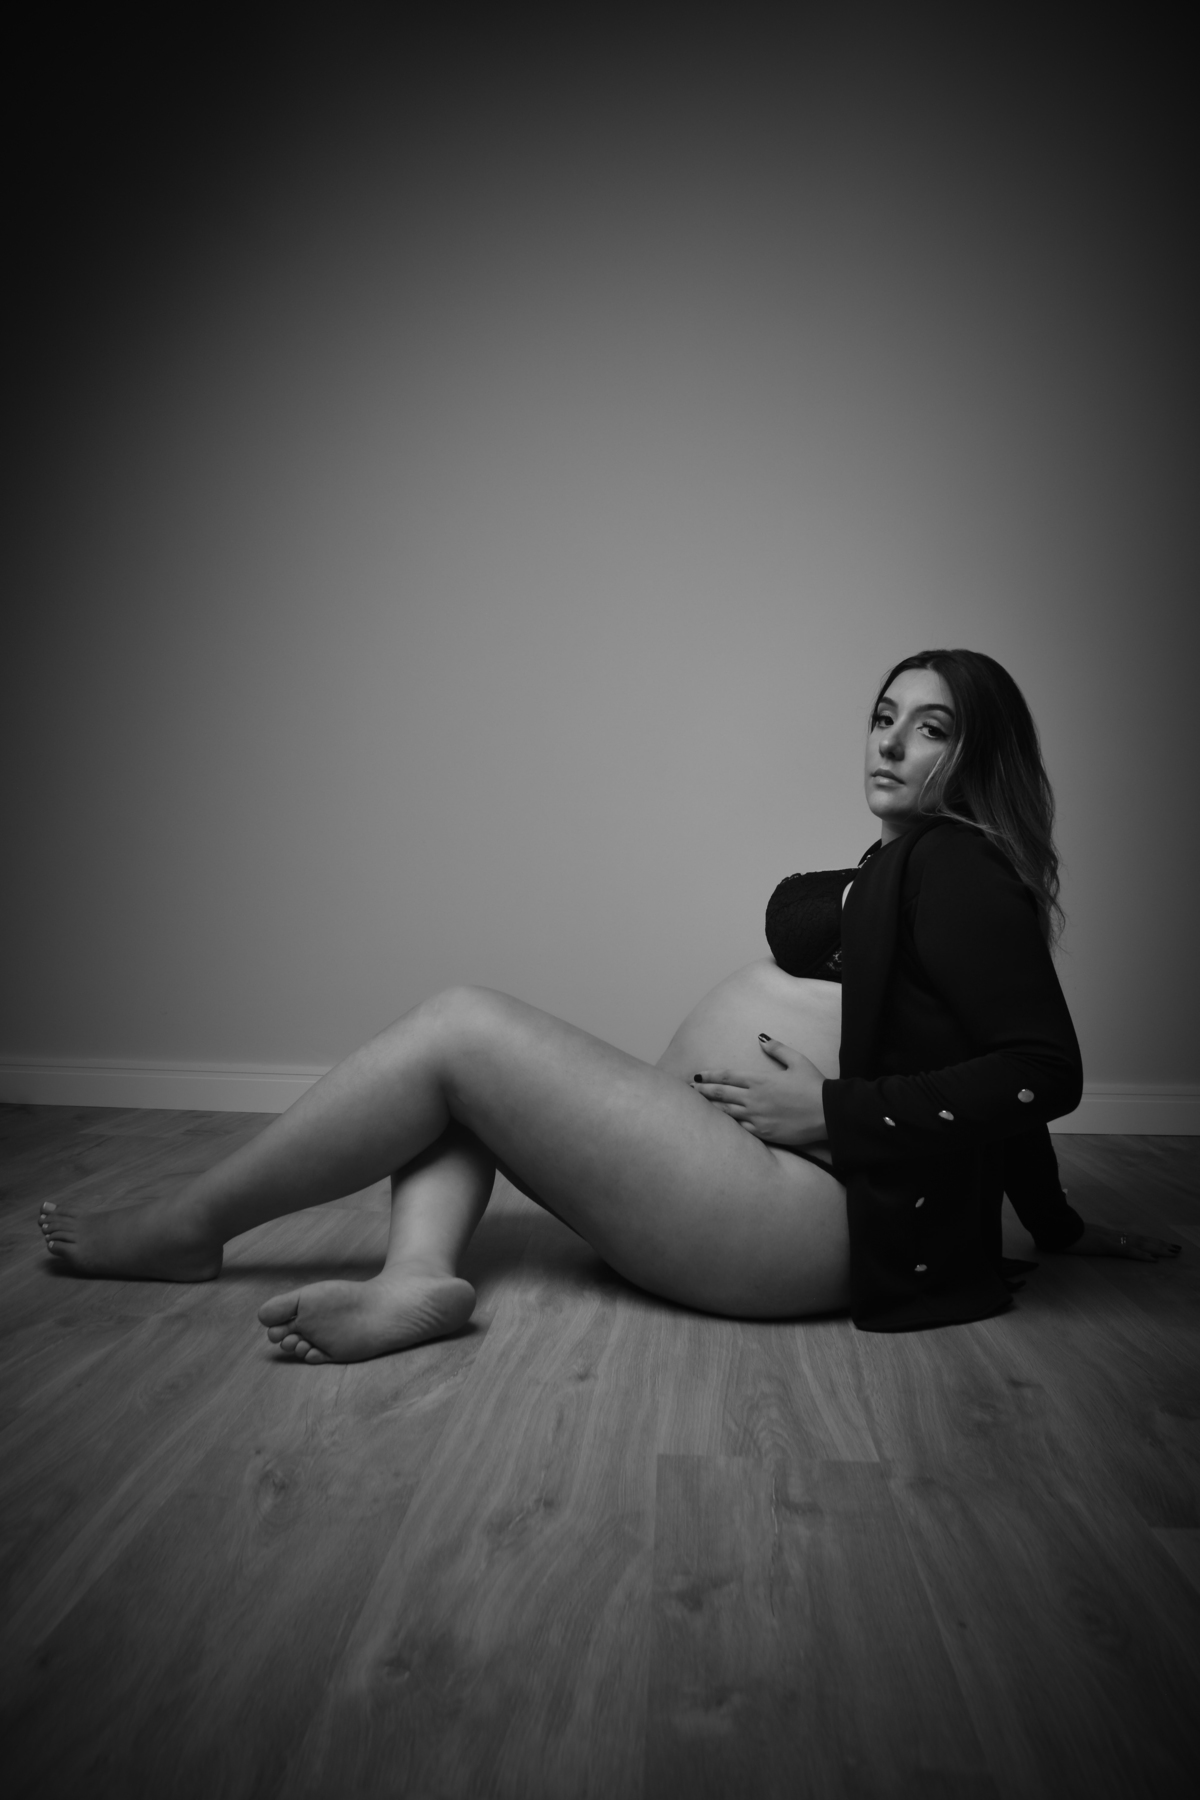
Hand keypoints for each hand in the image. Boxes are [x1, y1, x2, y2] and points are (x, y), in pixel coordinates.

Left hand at [692, 1034, 827, 1146]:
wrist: (829, 1113)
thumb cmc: (814, 1085)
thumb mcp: (798, 1060)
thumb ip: (777, 1049)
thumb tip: (761, 1038)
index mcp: (760, 1080)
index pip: (727, 1076)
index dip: (710, 1075)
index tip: (697, 1075)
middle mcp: (754, 1098)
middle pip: (721, 1094)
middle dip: (702, 1091)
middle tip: (690, 1090)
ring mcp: (758, 1117)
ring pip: (726, 1112)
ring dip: (710, 1108)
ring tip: (697, 1107)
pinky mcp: (764, 1133)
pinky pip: (740, 1130)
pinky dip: (728, 1126)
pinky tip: (719, 1125)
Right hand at [1062, 1223, 1181, 1261]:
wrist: (1052, 1226)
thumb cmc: (1060, 1232)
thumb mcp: (1072, 1237)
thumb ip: (1079, 1237)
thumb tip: (1076, 1239)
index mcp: (1105, 1234)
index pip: (1131, 1237)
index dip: (1147, 1241)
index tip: (1160, 1244)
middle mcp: (1111, 1234)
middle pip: (1140, 1239)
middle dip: (1159, 1244)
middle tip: (1176, 1248)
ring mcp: (1109, 1239)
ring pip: (1139, 1243)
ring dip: (1157, 1248)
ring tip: (1173, 1252)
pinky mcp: (1105, 1245)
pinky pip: (1127, 1251)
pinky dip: (1142, 1255)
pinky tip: (1153, 1259)